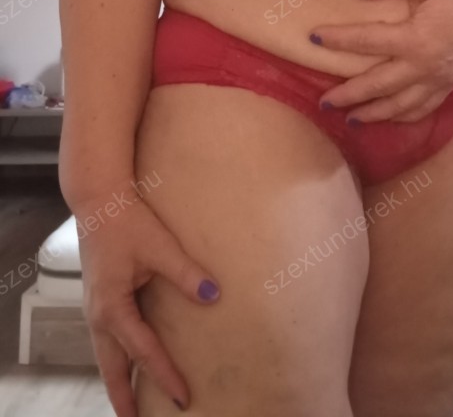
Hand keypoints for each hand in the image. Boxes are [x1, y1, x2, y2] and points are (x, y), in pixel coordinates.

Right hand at [75, 182, 220, 415]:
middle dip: (124, 397)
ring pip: (105, 356)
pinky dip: (115, 359)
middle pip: (112, 368)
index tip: (183, 398)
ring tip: (130, 406)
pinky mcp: (98, 299)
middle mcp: (99, 315)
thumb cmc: (127, 221)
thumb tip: (213, 296)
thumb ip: (186, 273)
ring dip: (117, 381)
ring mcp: (94, 309)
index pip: (144, 352)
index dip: (164, 376)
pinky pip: (106, 340)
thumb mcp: (159, 247)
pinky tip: (126, 363)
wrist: (98, 200)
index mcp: (113, 307)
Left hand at [309, 0, 452, 123]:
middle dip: (348, 94)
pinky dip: (403, 117)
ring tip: (350, 119)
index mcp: (415, 38)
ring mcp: (436, 80)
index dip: (337, 40)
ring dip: (372, 113)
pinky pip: (423, 108)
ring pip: (398, 105)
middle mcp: (422, 66)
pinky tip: (391, 118)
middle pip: (377, 85)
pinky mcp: (449, 85)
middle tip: (323, 102)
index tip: (313, 37)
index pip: (366, 41)